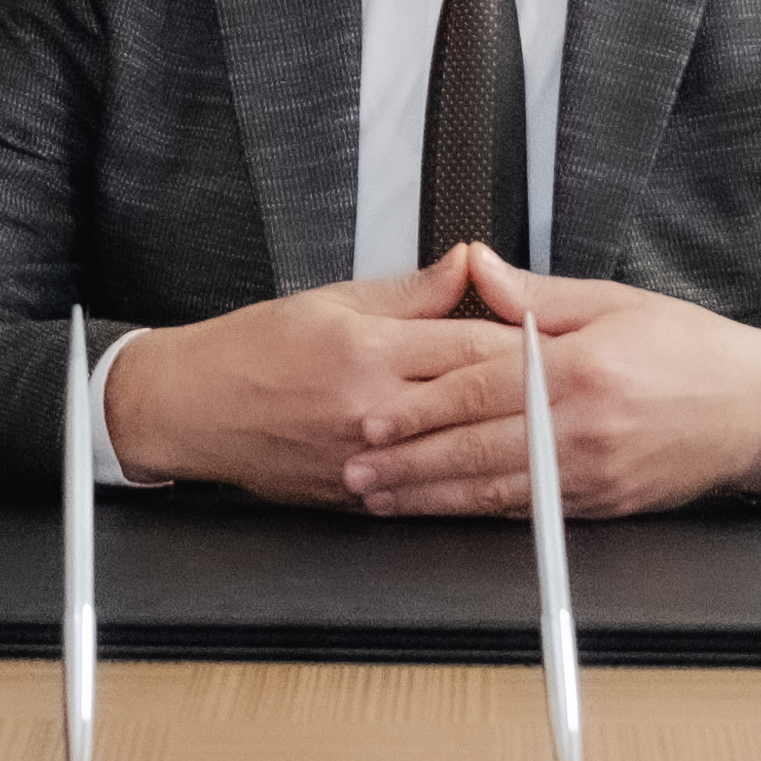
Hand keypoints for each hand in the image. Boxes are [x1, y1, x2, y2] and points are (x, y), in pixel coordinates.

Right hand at [100, 250, 521, 505]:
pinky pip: (424, 490)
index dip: (522, 344)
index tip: (555, 341)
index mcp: (367, 351)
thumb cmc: (252, 352)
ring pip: (456, 454)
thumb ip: (411, 291)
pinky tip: (490, 476)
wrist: (193, 408)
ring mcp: (363, 459)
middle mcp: (369, 409)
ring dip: (500, 444)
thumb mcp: (331, 300)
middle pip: (473, 403)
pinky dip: (459, 481)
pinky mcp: (353, 495)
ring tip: (540, 435)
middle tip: (567, 389)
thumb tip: (466, 265)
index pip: (471, 346)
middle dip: (524, 396)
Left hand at [336, 256, 760, 519]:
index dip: (423, 406)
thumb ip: (535, 296)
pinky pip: (531, 512)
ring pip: (496, 491)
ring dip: (433, 497)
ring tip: (384, 499)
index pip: (483, 388)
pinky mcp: (603, 504)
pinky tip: (445, 511)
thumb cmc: (691, 350)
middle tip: (358, 470)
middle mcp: (583, 426)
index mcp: (582, 368)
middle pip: (478, 448)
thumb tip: (475, 268)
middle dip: (410, 463)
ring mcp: (593, 473)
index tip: (376, 416)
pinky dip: (481, 512)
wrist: (759, 410)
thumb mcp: (614, 302)